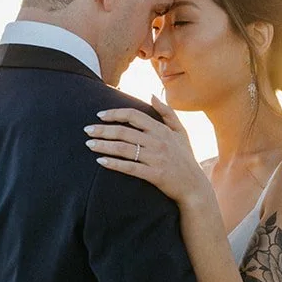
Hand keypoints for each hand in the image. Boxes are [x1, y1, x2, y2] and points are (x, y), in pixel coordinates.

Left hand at [84, 98, 211, 207]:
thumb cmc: (186, 158)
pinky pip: (129, 167)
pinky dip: (114, 164)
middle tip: (87, 130)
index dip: (115, 113)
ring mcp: (155, 158)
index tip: (100, 115)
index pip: (134, 115)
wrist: (194, 186)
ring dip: (104, 145)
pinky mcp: (153, 174)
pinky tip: (101, 161)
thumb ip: (167, 112)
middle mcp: (157, 142)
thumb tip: (152, 95)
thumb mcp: (181, 132)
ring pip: (123, 149)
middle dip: (103, 130)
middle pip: (124, 132)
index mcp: (162, 130)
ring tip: (89, 144)